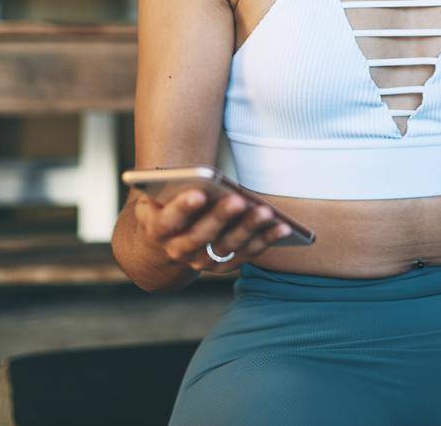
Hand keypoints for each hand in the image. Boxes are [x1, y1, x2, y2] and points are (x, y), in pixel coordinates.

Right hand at [132, 188, 292, 275]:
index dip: (183, 208)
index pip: (170, 220)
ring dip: (249, 229)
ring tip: (266, 212)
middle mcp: (179, 250)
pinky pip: (247, 253)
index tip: (199, 193)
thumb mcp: (158, 196)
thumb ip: (168, 187)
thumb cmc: (166, 207)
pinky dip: (266, 240)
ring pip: (227, 246)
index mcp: (159, 230)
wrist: (164, 244)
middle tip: (239, 201)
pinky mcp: (223, 265)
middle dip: (221, 217)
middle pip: (201, 235)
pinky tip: (283, 227)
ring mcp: (202, 261)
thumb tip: (193, 175)